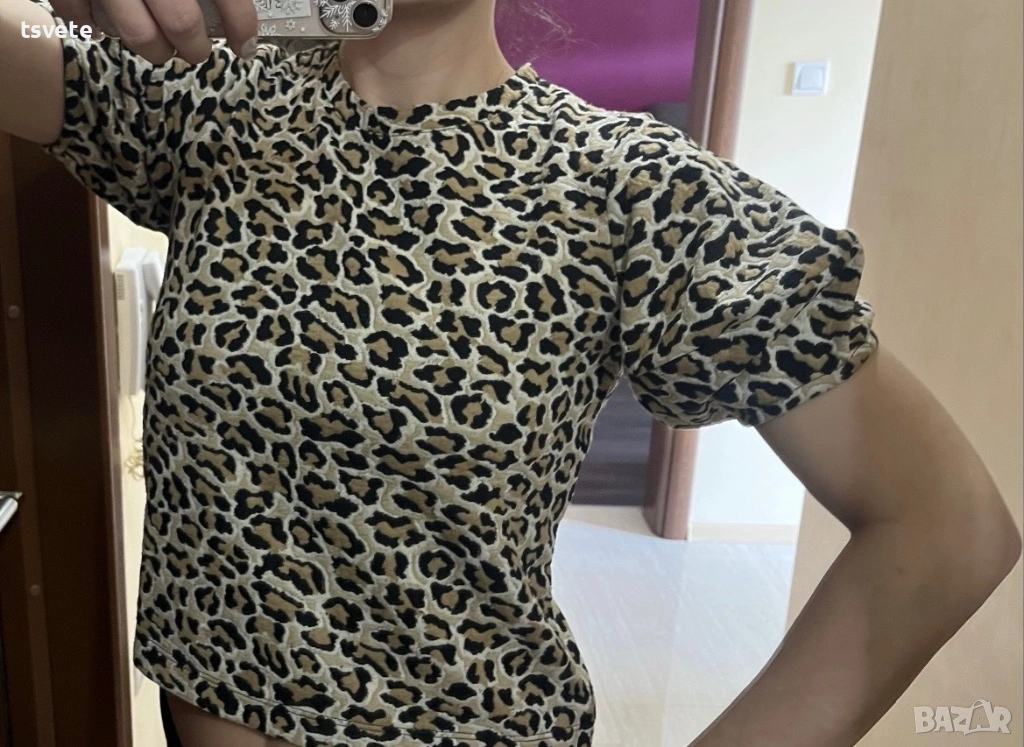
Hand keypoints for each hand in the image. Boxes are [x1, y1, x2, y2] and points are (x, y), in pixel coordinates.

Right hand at [49, 0, 256, 63]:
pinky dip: (96, 27)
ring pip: (137, 34)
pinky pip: (81, 15)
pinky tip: (109, 26)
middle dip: (196, 47)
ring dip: (154, 49)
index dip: (241, 26)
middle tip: (198, 49)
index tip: (245, 45)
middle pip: (182, 24)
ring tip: (161, 47)